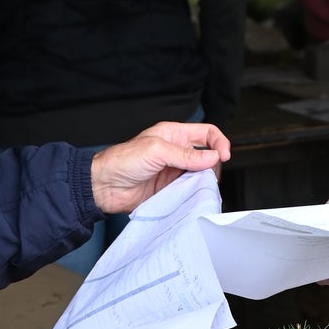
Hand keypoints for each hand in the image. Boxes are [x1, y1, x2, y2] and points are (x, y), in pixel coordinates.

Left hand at [90, 121, 230, 213]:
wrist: (105, 186)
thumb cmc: (123, 160)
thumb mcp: (157, 150)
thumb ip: (186, 154)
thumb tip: (211, 157)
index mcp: (174, 134)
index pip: (206, 133)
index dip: (219, 142)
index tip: (223, 156)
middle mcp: (177, 152)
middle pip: (207, 156)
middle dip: (213, 165)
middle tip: (208, 174)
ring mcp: (174, 171)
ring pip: (200, 175)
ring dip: (203, 181)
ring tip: (198, 186)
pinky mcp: (170, 189)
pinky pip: (189, 191)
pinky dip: (194, 194)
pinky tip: (191, 196)